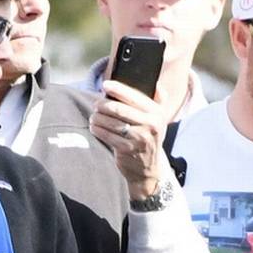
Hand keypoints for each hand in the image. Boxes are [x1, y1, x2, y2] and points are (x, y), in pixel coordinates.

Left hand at [91, 79, 171, 196]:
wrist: (148, 168)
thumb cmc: (149, 136)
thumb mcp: (159, 119)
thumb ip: (159, 100)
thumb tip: (156, 83)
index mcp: (157, 113)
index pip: (134, 97)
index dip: (118, 89)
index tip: (105, 85)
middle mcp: (150, 125)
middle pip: (119, 109)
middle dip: (103, 104)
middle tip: (96, 104)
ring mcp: (139, 138)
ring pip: (111, 122)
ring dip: (97, 117)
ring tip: (94, 116)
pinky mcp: (127, 149)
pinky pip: (106, 135)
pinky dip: (97, 129)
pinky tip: (94, 126)